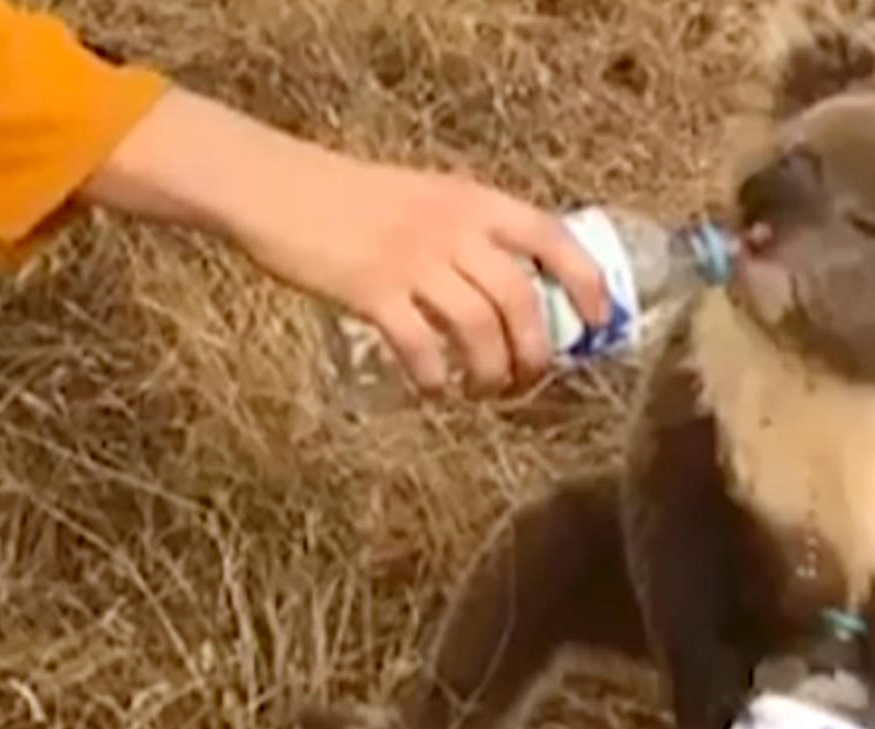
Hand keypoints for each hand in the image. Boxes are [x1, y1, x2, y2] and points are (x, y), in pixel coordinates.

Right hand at [82, 85, 610, 396]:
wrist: (280, 188)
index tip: (595, 325)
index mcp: (475, 201)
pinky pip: (422, 347)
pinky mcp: (371, 291)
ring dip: (491, 375)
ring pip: (479, 332)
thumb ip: (470, 233)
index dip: (586, 285)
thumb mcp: (428, 198)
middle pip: (521, 302)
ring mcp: (412, 260)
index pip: (553, 240)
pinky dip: (435, 379)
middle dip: (536, 354)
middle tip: (528, 382)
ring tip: (483, 393)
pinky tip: (433, 389)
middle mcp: (453, 228)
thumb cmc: (354, 198)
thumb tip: (515, 292)